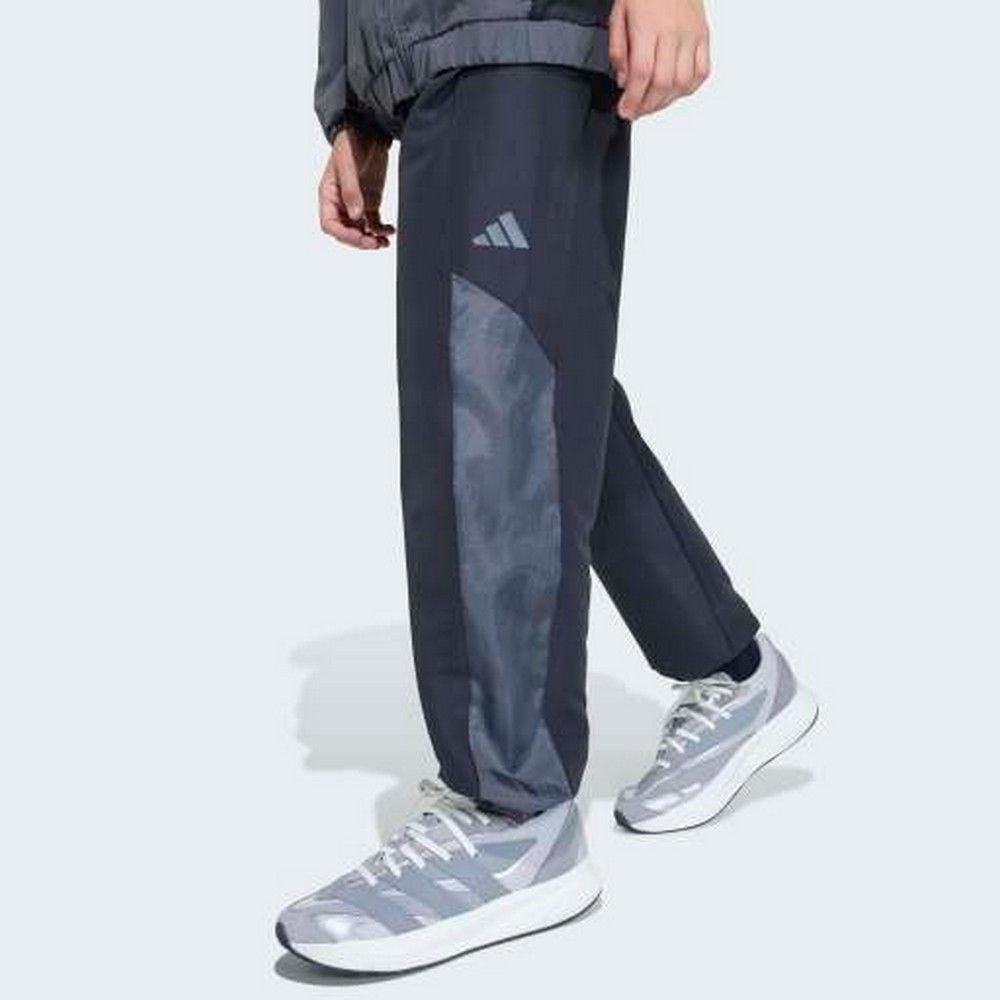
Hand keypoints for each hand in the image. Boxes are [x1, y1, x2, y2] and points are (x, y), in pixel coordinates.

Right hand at [318, 127, 393, 248]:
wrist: (366, 128)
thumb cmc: (351, 143)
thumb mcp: (348, 166)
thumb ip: (351, 192)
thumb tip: (356, 217)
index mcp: (328, 196)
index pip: (330, 225)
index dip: (344, 235)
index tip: (361, 237)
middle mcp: (340, 203)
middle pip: (345, 232)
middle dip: (359, 240)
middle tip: (376, 243)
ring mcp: (355, 203)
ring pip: (360, 230)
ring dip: (371, 238)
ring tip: (385, 242)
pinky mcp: (370, 201)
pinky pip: (373, 222)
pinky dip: (381, 229)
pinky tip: (391, 231)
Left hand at [608, 0, 710, 120]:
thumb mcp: (619, 14)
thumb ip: (618, 49)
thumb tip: (623, 79)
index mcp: (648, 26)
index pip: (642, 73)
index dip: (633, 99)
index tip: (625, 110)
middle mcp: (673, 32)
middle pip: (662, 82)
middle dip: (647, 106)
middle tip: (635, 112)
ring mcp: (691, 35)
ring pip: (683, 82)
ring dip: (666, 101)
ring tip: (652, 105)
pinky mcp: (704, 36)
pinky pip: (701, 71)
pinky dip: (688, 88)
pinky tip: (674, 92)